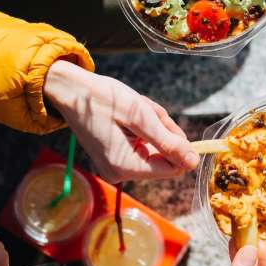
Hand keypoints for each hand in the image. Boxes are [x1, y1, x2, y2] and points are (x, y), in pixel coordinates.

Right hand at [44, 61, 197, 182]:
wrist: (70, 91)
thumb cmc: (102, 98)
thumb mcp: (141, 116)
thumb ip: (169, 143)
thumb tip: (194, 163)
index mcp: (124, 166)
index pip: (172, 168)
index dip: (178, 145)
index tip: (162, 120)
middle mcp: (119, 174)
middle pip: (164, 158)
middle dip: (162, 132)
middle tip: (143, 110)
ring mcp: (116, 168)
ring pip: (155, 150)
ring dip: (153, 127)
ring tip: (133, 110)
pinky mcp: (115, 160)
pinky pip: (143, 147)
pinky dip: (143, 129)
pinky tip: (128, 115)